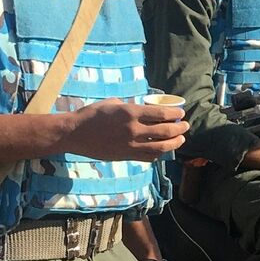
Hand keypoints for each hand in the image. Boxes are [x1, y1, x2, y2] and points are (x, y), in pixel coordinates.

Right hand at [65, 101, 187, 161]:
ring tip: (180, 139)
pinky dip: (159, 153)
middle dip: (180, 129)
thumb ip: (131, 106)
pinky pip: (148, 157)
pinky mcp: (126, 156)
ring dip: (174, 143)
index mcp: (131, 113)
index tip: (181, 113)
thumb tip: (145, 109)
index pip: (162, 114)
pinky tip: (162, 149)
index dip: (175, 114)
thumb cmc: (92, 114)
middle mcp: (133, 130)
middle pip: (166, 131)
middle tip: (185, 126)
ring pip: (161, 147)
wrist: (74, 134)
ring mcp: (130, 145)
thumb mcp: (113, 103)